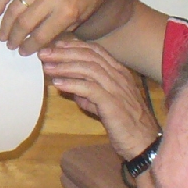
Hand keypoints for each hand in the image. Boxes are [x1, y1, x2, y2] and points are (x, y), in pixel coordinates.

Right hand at [0, 0, 127, 54]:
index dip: (29, 46)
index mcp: (66, 11)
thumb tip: (36, 45)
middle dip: (15, 38)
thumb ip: (57, 32)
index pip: (41, 35)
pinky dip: (0, 0)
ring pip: (15, 7)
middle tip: (10, 46)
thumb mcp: (80, 20)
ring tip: (2, 36)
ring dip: (6, 25)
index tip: (23, 52)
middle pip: (25, 23)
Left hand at [37, 40, 158, 161]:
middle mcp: (119, 77)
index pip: (96, 51)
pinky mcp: (113, 104)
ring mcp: (117, 89)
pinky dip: (73, 84)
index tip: (55, 45)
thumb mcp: (103, 102)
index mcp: (119, 72)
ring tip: (47, 67)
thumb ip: (87, 92)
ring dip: (65, 66)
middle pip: (89, 56)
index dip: (74, 46)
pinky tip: (58, 84)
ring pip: (89, 69)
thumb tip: (65, 85)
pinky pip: (90, 89)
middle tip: (43, 54)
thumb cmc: (124, 123)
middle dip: (64, 53)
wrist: (143, 142)